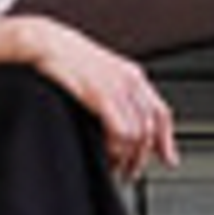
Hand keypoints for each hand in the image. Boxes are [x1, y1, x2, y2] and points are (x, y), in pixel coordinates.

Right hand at [0, 15, 179, 178]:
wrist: (45, 42)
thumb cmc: (65, 58)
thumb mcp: (98, 74)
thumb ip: (114, 95)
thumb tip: (121, 122)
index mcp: (133, 75)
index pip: (161, 112)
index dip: (166, 139)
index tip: (168, 158)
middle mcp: (131, 81)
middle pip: (152, 127)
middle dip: (144, 156)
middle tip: (133, 172)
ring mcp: (118, 88)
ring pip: (139, 133)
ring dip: (130, 157)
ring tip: (118, 169)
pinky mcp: (102, 95)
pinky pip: (122, 130)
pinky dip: (117, 149)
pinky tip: (108, 156)